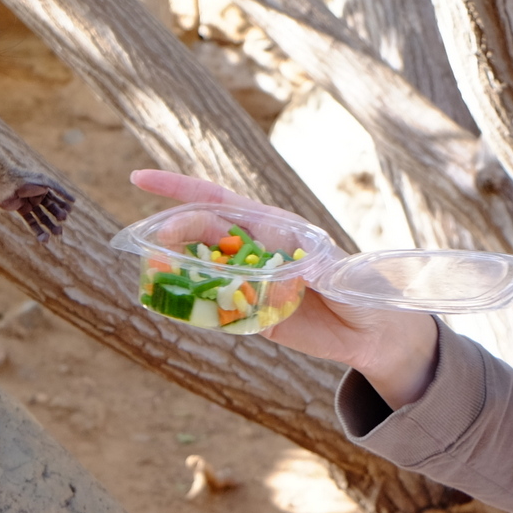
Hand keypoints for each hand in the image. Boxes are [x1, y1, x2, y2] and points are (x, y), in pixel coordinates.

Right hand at [129, 171, 441, 407]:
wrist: (375, 332)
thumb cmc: (364, 292)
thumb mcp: (342, 276)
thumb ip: (316, 270)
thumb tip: (289, 270)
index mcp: (273, 226)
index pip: (216, 201)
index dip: (177, 189)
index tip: (138, 179)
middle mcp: (254, 248)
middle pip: (200, 233)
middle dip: (172, 233)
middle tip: (153, 248)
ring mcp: (249, 280)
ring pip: (200, 268)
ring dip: (174, 269)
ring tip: (153, 275)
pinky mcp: (250, 312)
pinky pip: (214, 306)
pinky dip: (193, 306)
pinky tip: (174, 306)